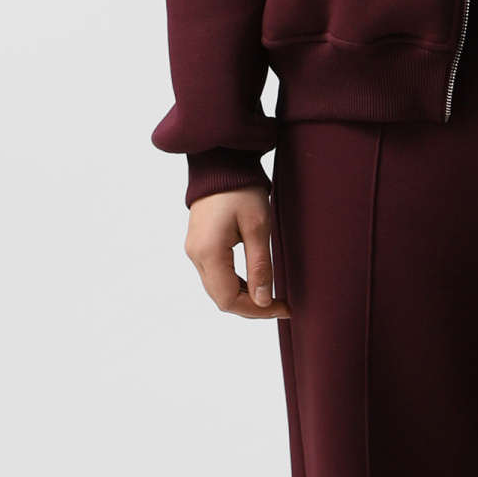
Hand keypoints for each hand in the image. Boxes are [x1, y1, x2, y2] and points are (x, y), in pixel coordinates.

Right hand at [185, 186, 288, 320]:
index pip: (229, 300)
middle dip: (252, 307)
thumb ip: (260, 266)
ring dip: (244, 298)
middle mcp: (195, 255)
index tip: (283, 306)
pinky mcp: (198, 247)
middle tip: (281, 304)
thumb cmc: (241, 190)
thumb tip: (263, 301)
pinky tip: (255, 282)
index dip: (257, 310)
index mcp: (208, 252)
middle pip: (222, 299)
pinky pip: (215, 277)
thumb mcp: (258, 227)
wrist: (221, 165)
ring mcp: (194, 251)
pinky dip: (235, 285)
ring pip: (217, 291)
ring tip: (271, 295)